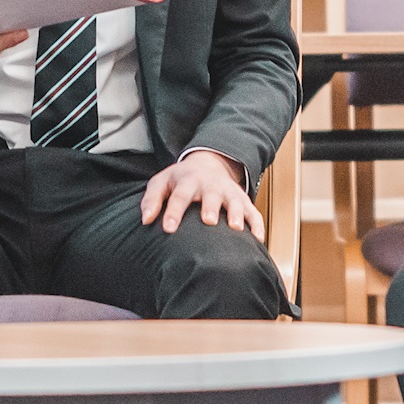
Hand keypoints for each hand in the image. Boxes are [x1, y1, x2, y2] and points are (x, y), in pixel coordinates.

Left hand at [140, 149, 261, 236]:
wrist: (207, 164)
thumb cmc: (180, 179)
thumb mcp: (161, 183)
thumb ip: (151, 200)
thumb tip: (146, 220)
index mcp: (188, 181)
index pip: (179, 196)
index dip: (174, 212)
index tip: (168, 229)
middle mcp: (210, 185)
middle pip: (210, 195)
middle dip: (210, 207)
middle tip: (209, 221)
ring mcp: (228, 192)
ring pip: (235, 201)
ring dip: (237, 213)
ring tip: (236, 228)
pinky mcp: (242, 199)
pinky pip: (253, 212)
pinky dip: (257, 224)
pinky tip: (258, 239)